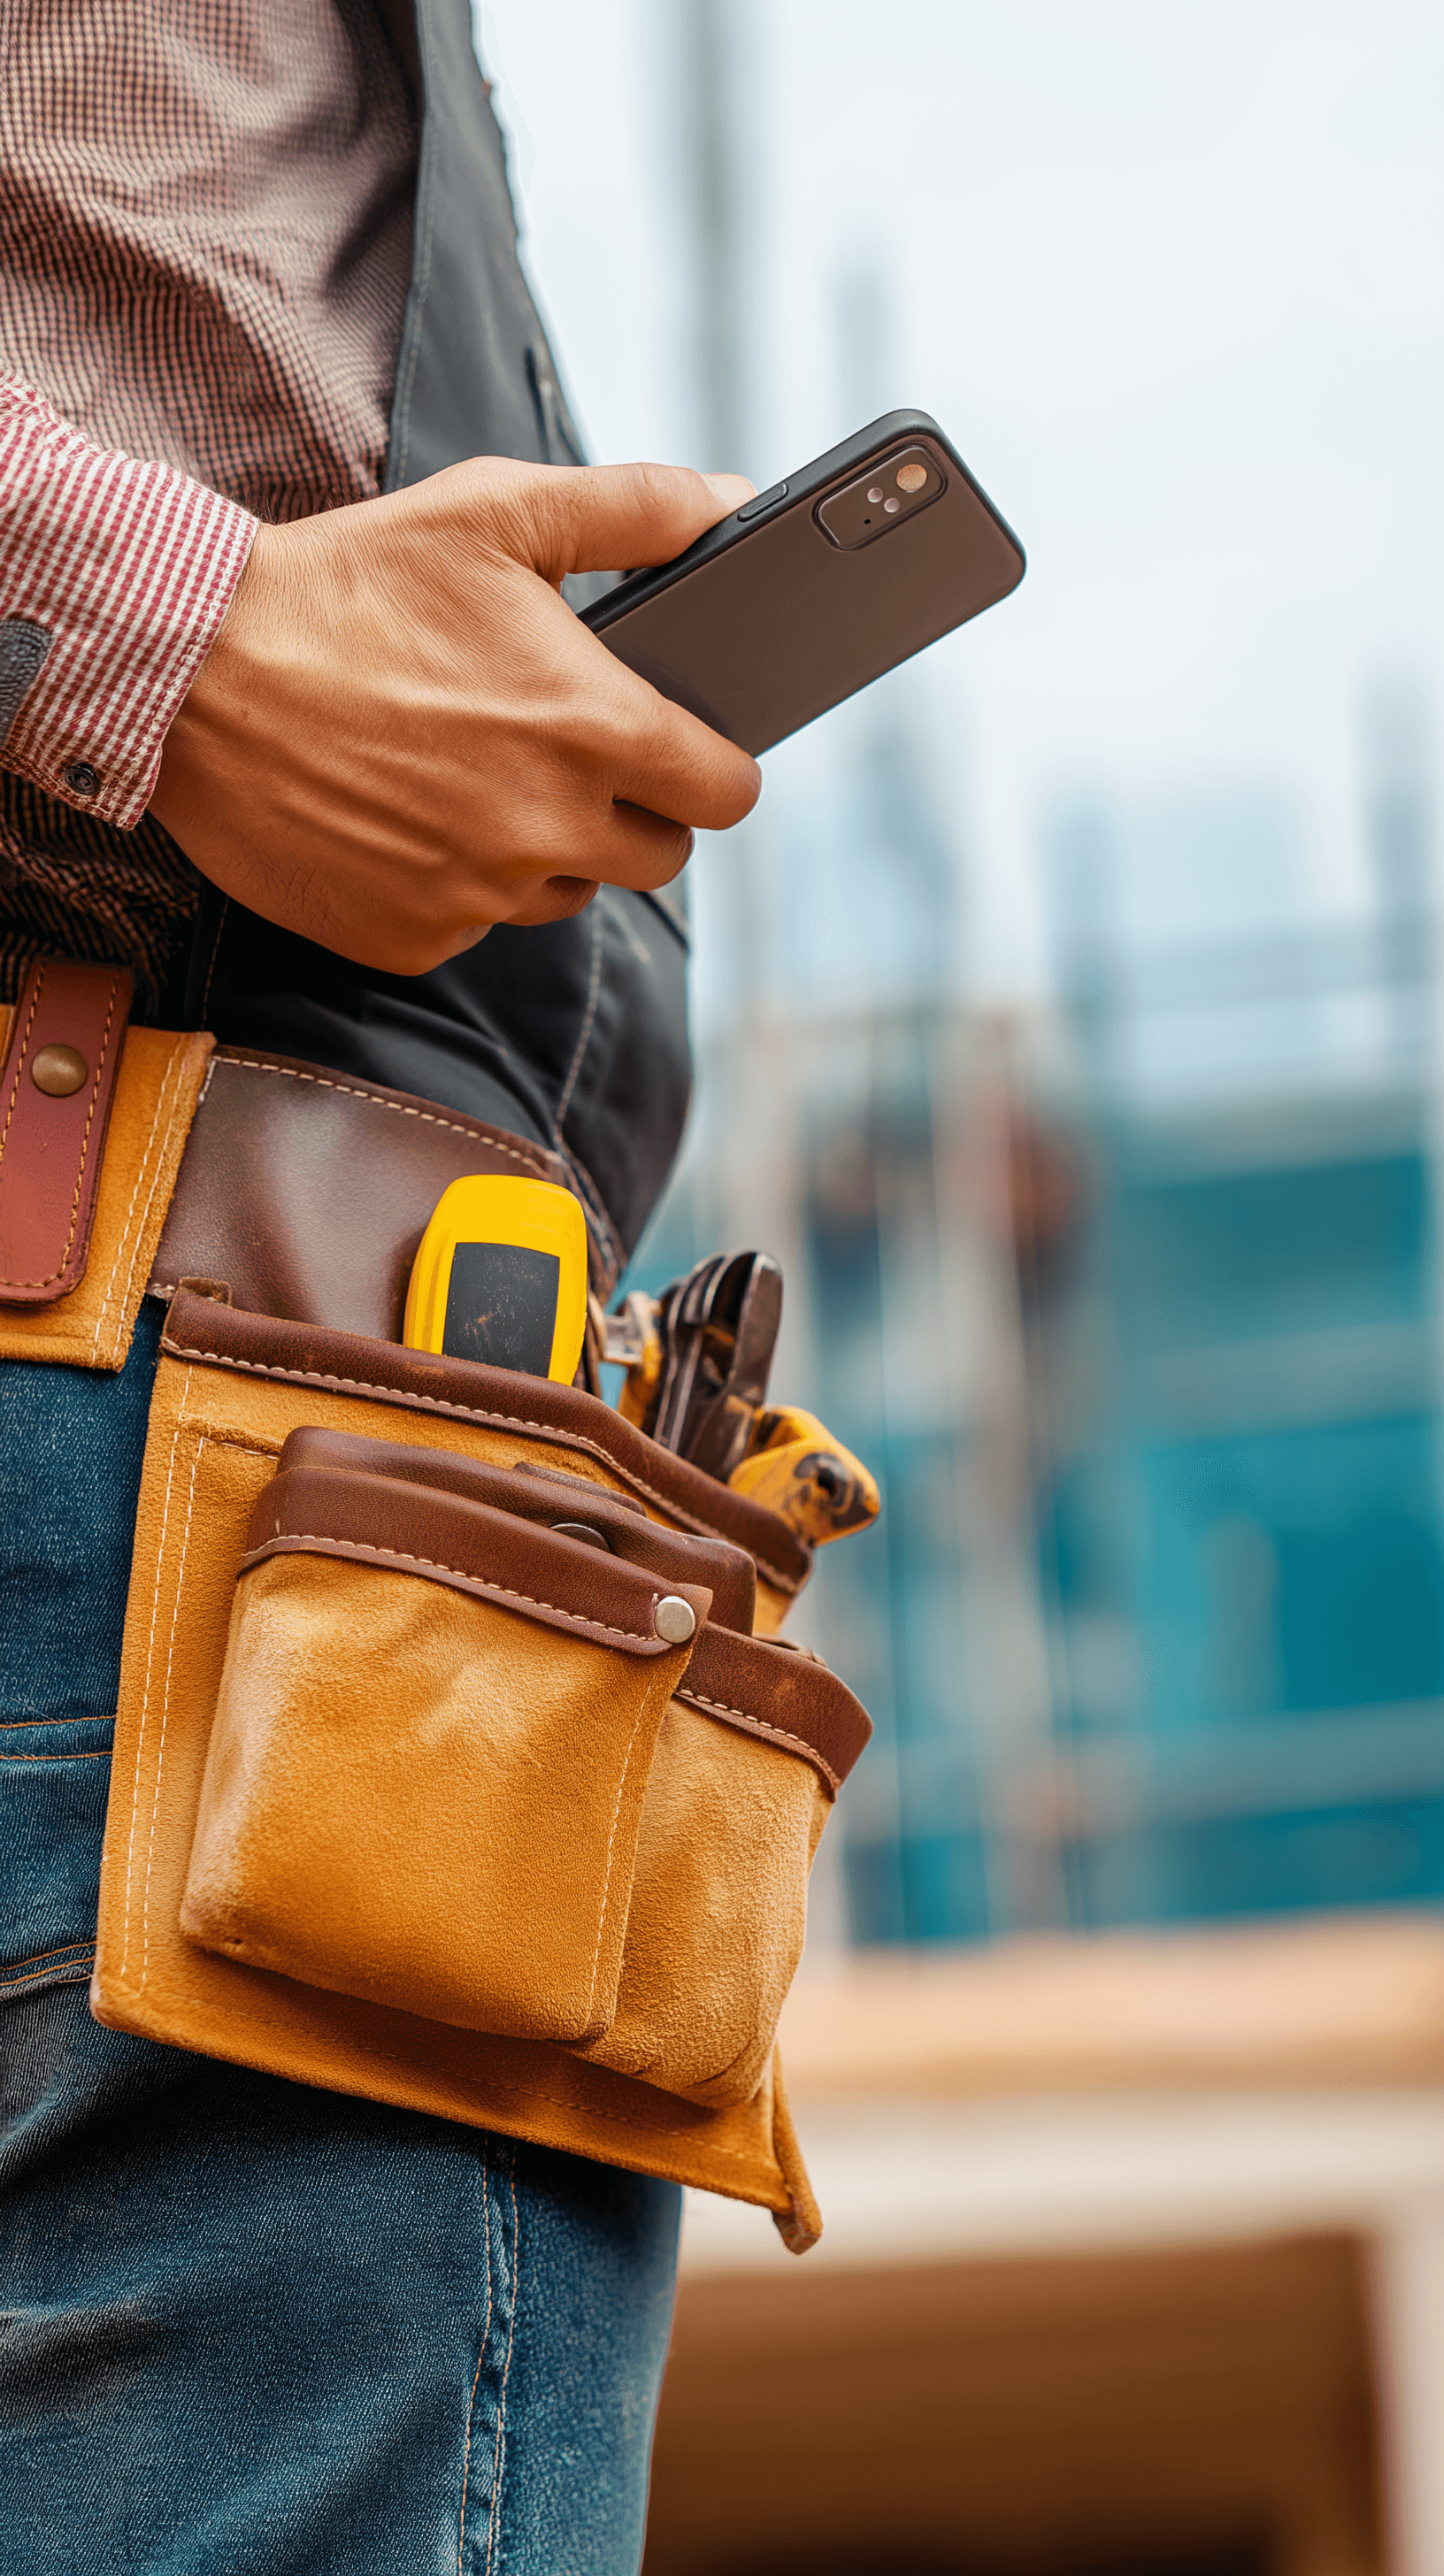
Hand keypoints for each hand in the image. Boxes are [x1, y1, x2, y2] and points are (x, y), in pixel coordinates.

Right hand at [149, 457, 760, 971]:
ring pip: (564, 895)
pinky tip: (404, 815)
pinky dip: (455, 883)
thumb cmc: (346, 586)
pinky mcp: (412, 937)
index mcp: (592, 728)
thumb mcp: (492, 513)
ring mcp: (479, 895)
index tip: (684, 752)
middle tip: (567, 753)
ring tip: (469, 773)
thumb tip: (727, 503)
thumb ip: (630, 509)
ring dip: (543, 848)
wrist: (193, 674)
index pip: (724, 792)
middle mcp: (547, 827)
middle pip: (657, 858)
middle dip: (633, 811)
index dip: (712, 768)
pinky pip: (473, 924)